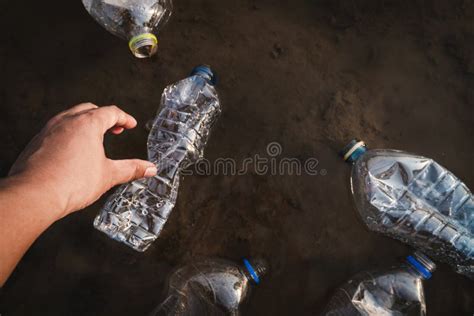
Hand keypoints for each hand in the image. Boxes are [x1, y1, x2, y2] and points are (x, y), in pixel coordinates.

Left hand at [7, 103, 156, 219]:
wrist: (35, 195)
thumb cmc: (71, 183)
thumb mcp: (108, 175)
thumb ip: (131, 169)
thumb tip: (150, 168)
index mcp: (87, 124)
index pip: (110, 112)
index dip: (124, 118)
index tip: (130, 124)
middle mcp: (66, 121)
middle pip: (89, 109)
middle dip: (105, 117)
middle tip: (115, 129)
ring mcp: (48, 130)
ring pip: (70, 117)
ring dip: (85, 123)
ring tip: (94, 138)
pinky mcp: (36, 142)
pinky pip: (56, 130)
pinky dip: (68, 133)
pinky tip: (72, 150)